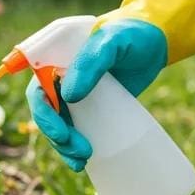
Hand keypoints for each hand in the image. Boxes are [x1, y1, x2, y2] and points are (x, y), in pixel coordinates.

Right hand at [26, 19, 167, 170]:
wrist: (157, 40)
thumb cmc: (132, 34)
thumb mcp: (112, 42)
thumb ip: (91, 63)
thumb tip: (68, 96)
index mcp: (56, 57)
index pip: (38, 87)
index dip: (42, 111)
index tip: (59, 131)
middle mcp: (61, 76)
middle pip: (46, 110)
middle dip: (55, 133)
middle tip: (77, 149)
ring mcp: (77, 92)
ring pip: (59, 123)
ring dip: (63, 144)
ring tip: (82, 159)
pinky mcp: (93, 105)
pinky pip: (77, 127)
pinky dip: (75, 145)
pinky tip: (84, 160)